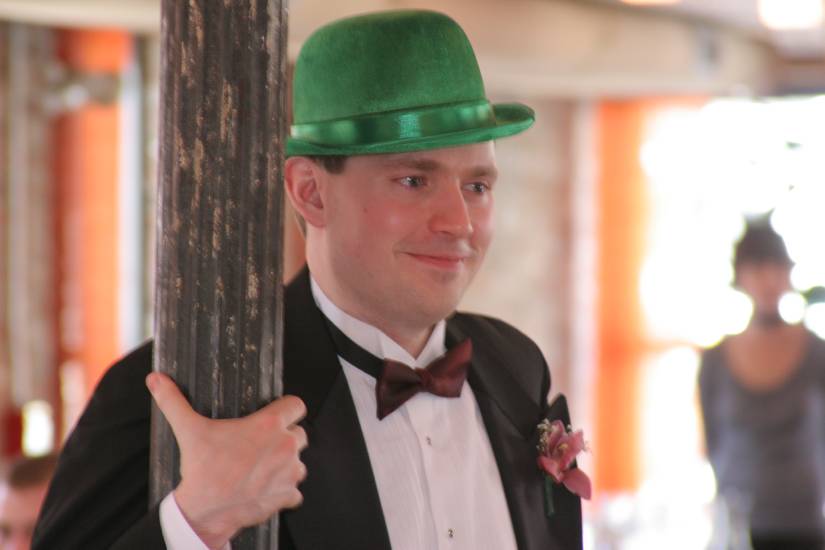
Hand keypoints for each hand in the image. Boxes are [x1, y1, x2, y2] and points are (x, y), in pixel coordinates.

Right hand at [146, 372, 307, 548]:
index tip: (276, 416)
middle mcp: (285, 446)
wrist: (204, 510)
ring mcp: (289, 472)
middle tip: (263, 445)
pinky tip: (267, 487)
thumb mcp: (188, 429)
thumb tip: (156, 379)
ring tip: (264, 467)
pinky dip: (285, 490)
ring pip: (299, 462)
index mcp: (269, 425)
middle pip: (300, 433)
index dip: (287, 409)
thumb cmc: (201, 470)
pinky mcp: (288, 494)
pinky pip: (296, 490)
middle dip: (285, 437)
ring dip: (287, 464)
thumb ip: (173, 401)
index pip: (297, 405)